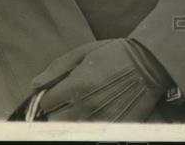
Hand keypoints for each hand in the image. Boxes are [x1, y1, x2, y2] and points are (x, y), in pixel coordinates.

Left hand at [30, 38, 168, 121]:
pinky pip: (91, 133)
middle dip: (58, 110)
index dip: (48, 97)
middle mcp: (86, 105)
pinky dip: (90, 125)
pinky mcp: (114, 126)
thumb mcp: (85, 51)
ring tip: (84, 106)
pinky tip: (98, 112)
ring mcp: (100, 119)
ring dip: (72, 119)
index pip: (46, 102)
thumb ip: (57, 68)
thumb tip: (33, 85)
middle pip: (55, 121)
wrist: (150, 63)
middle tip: (69, 100)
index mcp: (77, 84)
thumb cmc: (116, 53)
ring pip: (71, 129)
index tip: (55, 93)